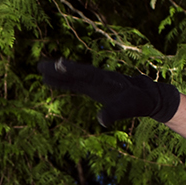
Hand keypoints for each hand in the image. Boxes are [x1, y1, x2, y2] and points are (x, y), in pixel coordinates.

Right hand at [37, 57, 179, 127]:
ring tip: (39, 69)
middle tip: (40, 65)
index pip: (87, 74)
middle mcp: (97, 77)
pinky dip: (61, 81)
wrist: (146, 94)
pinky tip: (48, 80)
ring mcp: (93, 81)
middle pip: (75, 72)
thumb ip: (115, 112)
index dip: (73, 69)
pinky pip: (74, 82)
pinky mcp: (91, 86)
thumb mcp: (128, 108)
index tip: (59, 64)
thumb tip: (101, 121)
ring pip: (72, 76)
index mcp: (106, 80)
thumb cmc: (138, 101)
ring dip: (56, 73)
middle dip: (59, 70)